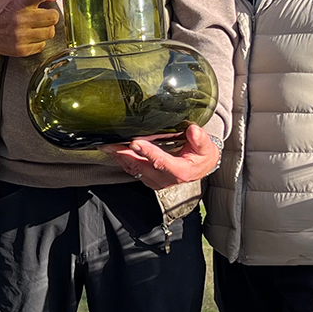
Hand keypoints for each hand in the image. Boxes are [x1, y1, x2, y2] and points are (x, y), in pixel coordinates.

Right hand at [0, 0, 61, 56]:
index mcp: (18, 2)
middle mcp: (20, 18)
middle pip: (52, 17)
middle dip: (50, 15)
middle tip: (43, 14)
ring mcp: (20, 35)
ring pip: (50, 32)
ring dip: (46, 29)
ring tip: (36, 26)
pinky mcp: (20, 49)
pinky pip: (42, 45)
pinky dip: (39, 41)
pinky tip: (30, 36)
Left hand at [100, 124, 220, 189]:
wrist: (201, 167)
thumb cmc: (202, 155)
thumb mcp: (206, 147)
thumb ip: (200, 139)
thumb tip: (193, 130)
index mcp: (180, 171)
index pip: (161, 162)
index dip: (148, 152)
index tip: (136, 143)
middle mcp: (165, 179)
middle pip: (141, 167)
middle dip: (123, 155)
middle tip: (109, 145)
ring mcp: (155, 180)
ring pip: (133, 169)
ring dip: (119, 157)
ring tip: (106, 146)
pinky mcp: (148, 178)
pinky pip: (132, 169)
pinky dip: (122, 159)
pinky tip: (113, 150)